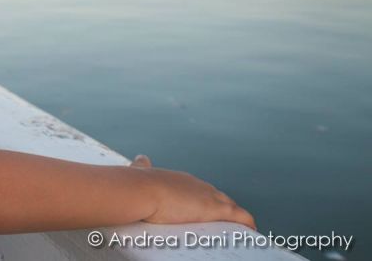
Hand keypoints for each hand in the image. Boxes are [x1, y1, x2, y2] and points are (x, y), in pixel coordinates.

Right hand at [133, 155, 255, 228]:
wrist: (140, 189)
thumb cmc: (137, 184)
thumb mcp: (140, 171)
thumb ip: (141, 166)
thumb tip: (141, 158)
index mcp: (182, 179)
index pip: (201, 190)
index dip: (205, 199)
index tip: (206, 209)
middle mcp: (198, 184)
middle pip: (218, 197)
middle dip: (222, 208)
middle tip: (225, 223)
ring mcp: (208, 196)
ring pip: (230, 206)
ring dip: (234, 217)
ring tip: (237, 231)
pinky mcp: (216, 209)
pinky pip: (239, 215)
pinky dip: (246, 222)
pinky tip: (251, 230)